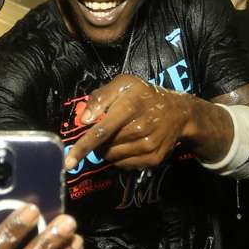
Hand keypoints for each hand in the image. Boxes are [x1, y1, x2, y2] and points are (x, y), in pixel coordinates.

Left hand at [64, 74, 197, 170]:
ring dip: (108, 150)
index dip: (83, 147)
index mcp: (130, 107)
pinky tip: (128, 144)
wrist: (179, 112)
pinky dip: (119, 157)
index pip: (101, 131)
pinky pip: (124, 165)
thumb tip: (84, 119)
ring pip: (112, 157)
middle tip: (106, 130)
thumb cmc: (144, 95)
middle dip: (97, 142)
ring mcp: (148, 146)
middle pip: (104, 146)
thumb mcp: (123, 84)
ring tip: (119, 135)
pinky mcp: (153, 159)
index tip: (68, 161)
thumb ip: (100, 97)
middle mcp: (140, 128)